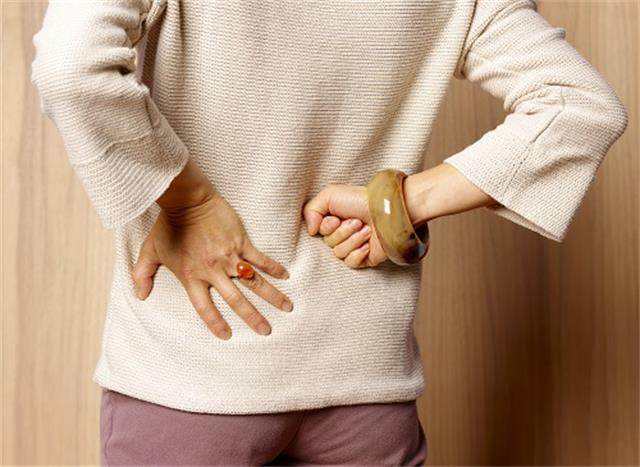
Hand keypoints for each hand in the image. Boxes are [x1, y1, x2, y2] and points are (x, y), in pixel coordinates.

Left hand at [132, 162, 291, 339]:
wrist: (186, 200)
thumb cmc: (167, 226)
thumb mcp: (151, 251)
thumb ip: (143, 274)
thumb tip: (139, 295)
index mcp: (192, 277)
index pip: (205, 308)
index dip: (215, 323)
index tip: (227, 336)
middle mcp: (213, 271)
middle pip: (237, 300)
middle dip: (254, 318)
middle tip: (267, 331)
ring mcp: (229, 256)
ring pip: (255, 282)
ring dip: (272, 296)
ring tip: (288, 307)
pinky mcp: (241, 241)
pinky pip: (260, 259)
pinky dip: (274, 268)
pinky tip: (286, 276)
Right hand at [302, 184, 387, 267]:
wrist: (386, 211)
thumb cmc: (360, 200)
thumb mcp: (329, 195)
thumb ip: (310, 210)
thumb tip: (311, 231)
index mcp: (333, 219)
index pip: (319, 232)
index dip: (327, 227)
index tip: (337, 218)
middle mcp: (342, 233)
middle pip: (329, 243)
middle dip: (343, 232)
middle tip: (357, 221)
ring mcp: (354, 246)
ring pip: (339, 253)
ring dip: (353, 240)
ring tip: (367, 229)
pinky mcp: (365, 258)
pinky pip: (351, 263)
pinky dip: (359, 253)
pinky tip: (368, 244)